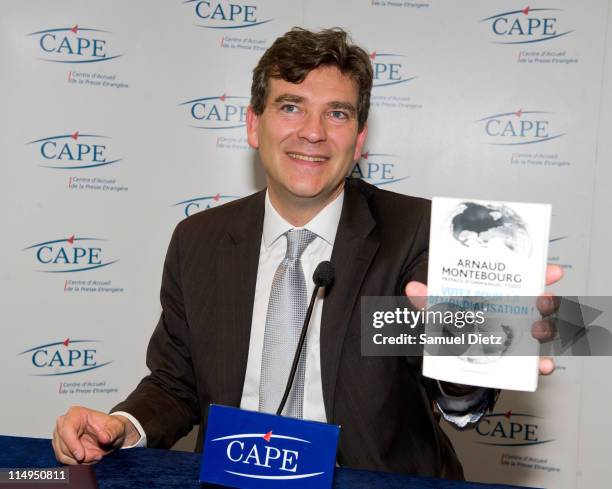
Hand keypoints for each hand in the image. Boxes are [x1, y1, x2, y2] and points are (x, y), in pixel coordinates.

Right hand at [52, 406, 138, 463]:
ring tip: (97, 456)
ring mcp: (60, 436)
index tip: (81, 456)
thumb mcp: (117, 428)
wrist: (110, 434)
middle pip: (63, 445)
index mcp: (76, 414)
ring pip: (63, 455)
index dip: (72, 444)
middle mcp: (64, 423)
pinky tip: (90, 458)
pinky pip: (64, 460)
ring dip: (80, 461)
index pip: (67, 429)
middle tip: (98, 456)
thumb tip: (104, 438)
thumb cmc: (111, 428)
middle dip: (81, 456)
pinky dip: (77, 463)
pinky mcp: (60, 447)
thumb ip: (112, 432)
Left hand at [405, 263, 563, 375]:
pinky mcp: (521, 359)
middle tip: (541, 301)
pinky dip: (543, 363)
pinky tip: (543, 365)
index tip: (553, 272)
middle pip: (544, 302)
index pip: (527, 278)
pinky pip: (539, 361)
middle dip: (548, 301)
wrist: (452, 357)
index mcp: (501, 293)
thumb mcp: (438, 310)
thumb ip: (428, 300)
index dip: (543, 273)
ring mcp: (521, 335)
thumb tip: (412, 288)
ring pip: (547, 329)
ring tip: (537, 331)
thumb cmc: (452, 324)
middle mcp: (517, 311)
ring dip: (547, 329)